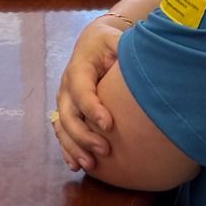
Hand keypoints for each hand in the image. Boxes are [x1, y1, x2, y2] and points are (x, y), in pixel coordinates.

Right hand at [52, 17, 128, 172]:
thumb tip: (143, 54)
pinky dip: (67, 151)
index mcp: (78, 69)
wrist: (92, 45)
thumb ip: (124, 47)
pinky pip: (62, 134)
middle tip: (105, 149)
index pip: (81, 91)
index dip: (92, 108)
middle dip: (84, 135)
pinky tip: (76, 165)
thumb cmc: (108, 44)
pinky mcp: (66, 113)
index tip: (109, 124)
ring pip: (62, 128)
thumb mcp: (115, 40)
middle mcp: (66, 88)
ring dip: (74, 148)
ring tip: (90, 165)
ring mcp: (64, 102)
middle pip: (68, 115)